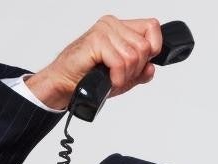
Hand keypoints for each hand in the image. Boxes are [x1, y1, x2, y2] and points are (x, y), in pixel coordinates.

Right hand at [26, 15, 163, 109]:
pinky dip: (118, 77)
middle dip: (137, 68)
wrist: (64, 84)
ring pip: (134, 55)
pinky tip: (109, 80)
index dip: (153, 49)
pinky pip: (120, 62)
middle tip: (121, 76)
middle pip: (145, 46)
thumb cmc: (89, 77)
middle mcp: (112, 24)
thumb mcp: (123, 77)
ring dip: (126, 75)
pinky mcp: (96, 41)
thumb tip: (151, 68)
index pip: (152, 27)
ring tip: (113, 78)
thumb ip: (140, 72)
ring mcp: (104, 30)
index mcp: (120, 27)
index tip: (140, 64)